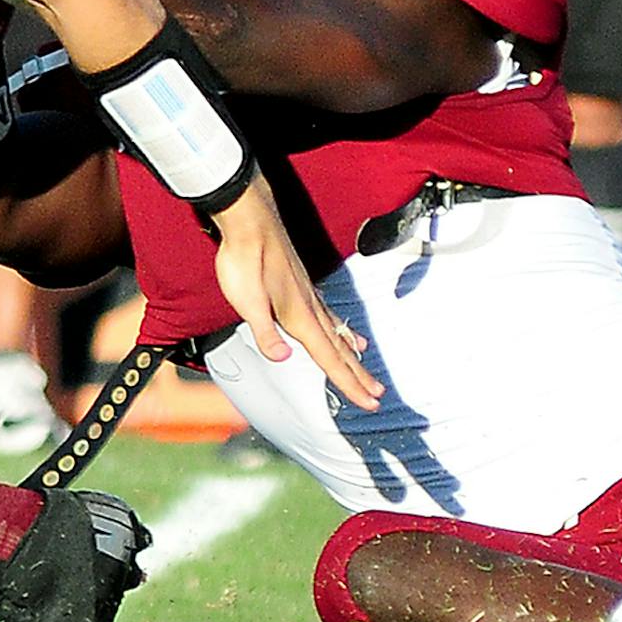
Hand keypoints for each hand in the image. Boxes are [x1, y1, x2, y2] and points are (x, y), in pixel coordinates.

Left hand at [210, 175, 382, 411]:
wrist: (248, 220)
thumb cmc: (244, 259)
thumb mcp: (246, 300)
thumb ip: (265, 332)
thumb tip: (282, 357)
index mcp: (299, 316)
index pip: (329, 358)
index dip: (349, 383)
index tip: (368, 401)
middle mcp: (309, 308)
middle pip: (339, 350)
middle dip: (358, 375)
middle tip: (377, 396)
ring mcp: (307, 296)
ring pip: (337, 333)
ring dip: (352, 355)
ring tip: (366, 370)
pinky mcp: (301, 286)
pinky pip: (328, 316)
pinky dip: (341, 330)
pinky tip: (344, 332)